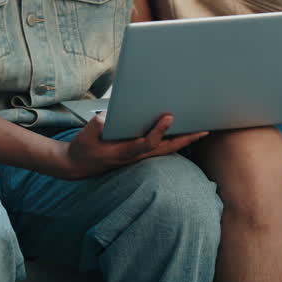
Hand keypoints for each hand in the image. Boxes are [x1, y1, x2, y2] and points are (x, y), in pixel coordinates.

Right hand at [62, 112, 207, 179]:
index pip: (147, 142)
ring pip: (166, 149)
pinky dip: (174, 141)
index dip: (159, 130)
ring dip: (184, 141)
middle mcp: (135, 156)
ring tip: (201, 130)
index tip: (169, 116)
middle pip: (166, 149)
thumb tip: (106, 119)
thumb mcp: (85, 136)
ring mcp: (138, 157)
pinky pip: (161, 148)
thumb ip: (95, 126)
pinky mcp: (139, 154)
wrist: (77, 166)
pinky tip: (184, 133)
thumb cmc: (83, 149)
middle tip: (204, 130)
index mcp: (124, 152)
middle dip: (185, 139)